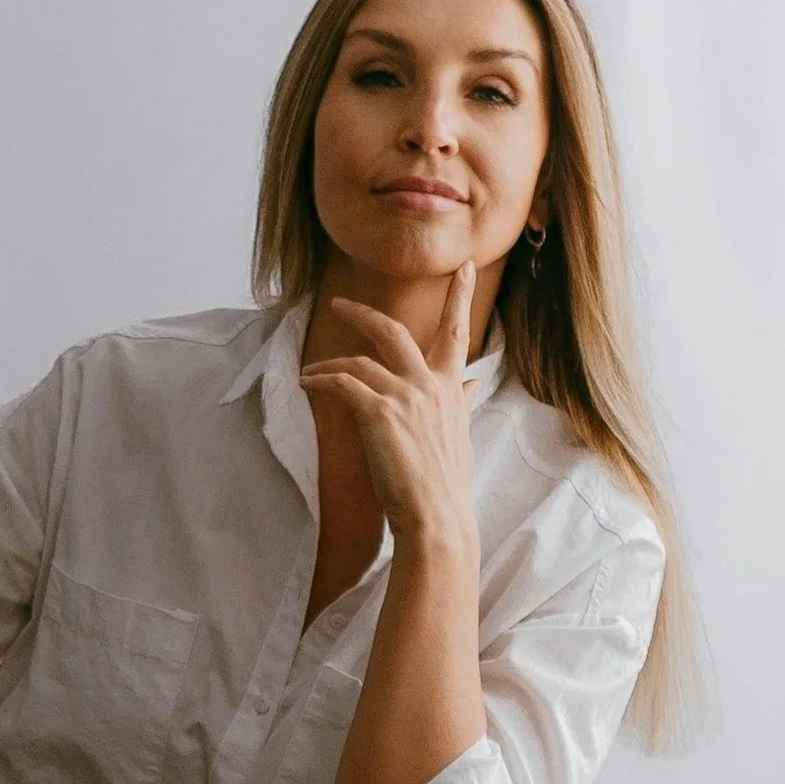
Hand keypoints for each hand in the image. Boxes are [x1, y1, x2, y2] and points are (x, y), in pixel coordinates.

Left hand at [301, 263, 479, 551]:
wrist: (438, 517)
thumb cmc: (445, 484)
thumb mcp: (460, 436)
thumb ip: (463, 403)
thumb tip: (474, 384)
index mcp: (452, 388)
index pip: (458, 333)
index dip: (461, 295)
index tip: (466, 266)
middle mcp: (432, 384)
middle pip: (396, 331)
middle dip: (363, 314)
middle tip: (338, 305)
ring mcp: (406, 396)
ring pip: (360, 359)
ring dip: (331, 363)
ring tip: (312, 371)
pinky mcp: (380, 412)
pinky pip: (344, 383)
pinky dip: (323, 380)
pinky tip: (310, 384)